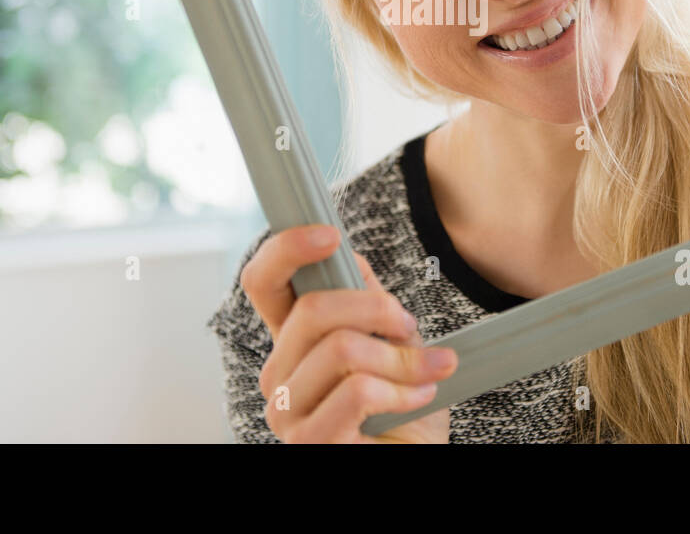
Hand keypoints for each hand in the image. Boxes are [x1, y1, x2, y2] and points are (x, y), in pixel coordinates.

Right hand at [241, 223, 456, 442]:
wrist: (416, 454)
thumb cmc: (404, 407)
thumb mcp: (393, 339)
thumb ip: (366, 299)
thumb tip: (348, 253)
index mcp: (292, 343)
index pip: (262, 282)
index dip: (286, 249)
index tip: (329, 235)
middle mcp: (278, 375)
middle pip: (311, 309)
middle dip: (376, 309)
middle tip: (408, 324)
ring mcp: (286, 413)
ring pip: (340, 348)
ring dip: (400, 358)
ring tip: (428, 372)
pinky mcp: (308, 444)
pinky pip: (358, 391)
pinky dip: (401, 390)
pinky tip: (419, 398)